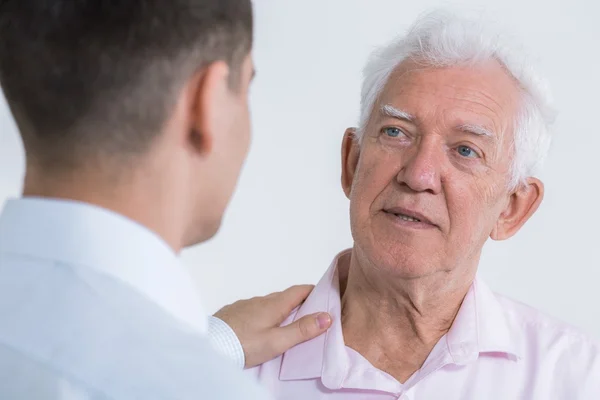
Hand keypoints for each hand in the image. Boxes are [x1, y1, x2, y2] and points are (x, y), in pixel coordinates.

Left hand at [213, 285, 331, 367]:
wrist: (208, 345)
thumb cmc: (243, 344)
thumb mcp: (277, 341)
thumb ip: (301, 330)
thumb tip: (326, 317)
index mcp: (274, 304)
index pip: (299, 290)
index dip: (314, 292)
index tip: (324, 297)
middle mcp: (260, 300)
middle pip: (285, 297)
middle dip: (299, 302)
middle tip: (310, 315)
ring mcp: (245, 305)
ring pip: (268, 304)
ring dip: (281, 310)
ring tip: (287, 325)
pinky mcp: (233, 313)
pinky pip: (254, 310)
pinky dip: (264, 315)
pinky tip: (262, 328)